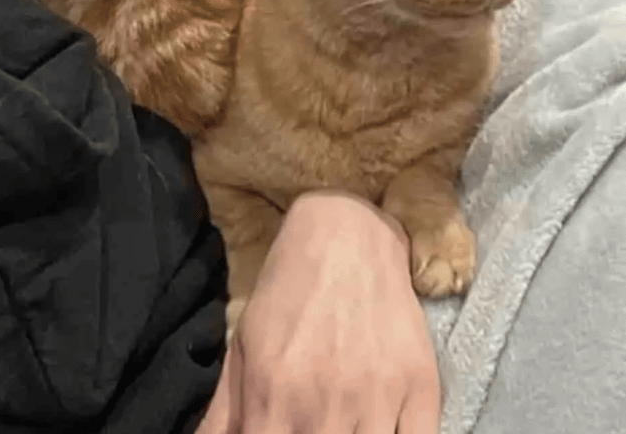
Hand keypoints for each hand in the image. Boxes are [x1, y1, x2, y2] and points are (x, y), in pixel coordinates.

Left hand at [197, 191, 439, 433]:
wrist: (346, 233)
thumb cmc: (290, 288)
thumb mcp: (245, 340)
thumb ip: (225, 408)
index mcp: (273, 391)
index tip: (275, 430)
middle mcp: (323, 401)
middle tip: (307, 422)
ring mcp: (376, 397)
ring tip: (341, 423)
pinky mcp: (421, 387)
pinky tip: (379, 425)